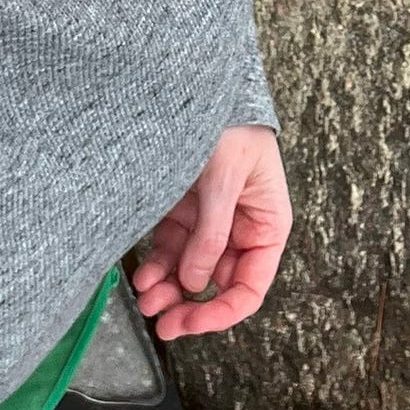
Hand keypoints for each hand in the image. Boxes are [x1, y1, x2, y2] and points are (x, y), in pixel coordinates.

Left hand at [132, 126, 291, 339]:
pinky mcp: (183, 211)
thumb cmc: (230, 126)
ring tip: (146, 300)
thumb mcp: (225, 178)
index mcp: (266, 225)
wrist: (198, 85)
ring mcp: (208, 221)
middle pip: (216, 283)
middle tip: (163, 324)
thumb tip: (196, 284)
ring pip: (190, 272)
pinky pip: (171, 249)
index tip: (193, 323)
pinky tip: (143, 277)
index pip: (250, 285)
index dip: (223, 310)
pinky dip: (158, 267)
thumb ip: (212, 231)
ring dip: (169, 291)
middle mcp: (239, 229)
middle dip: (189, 305)